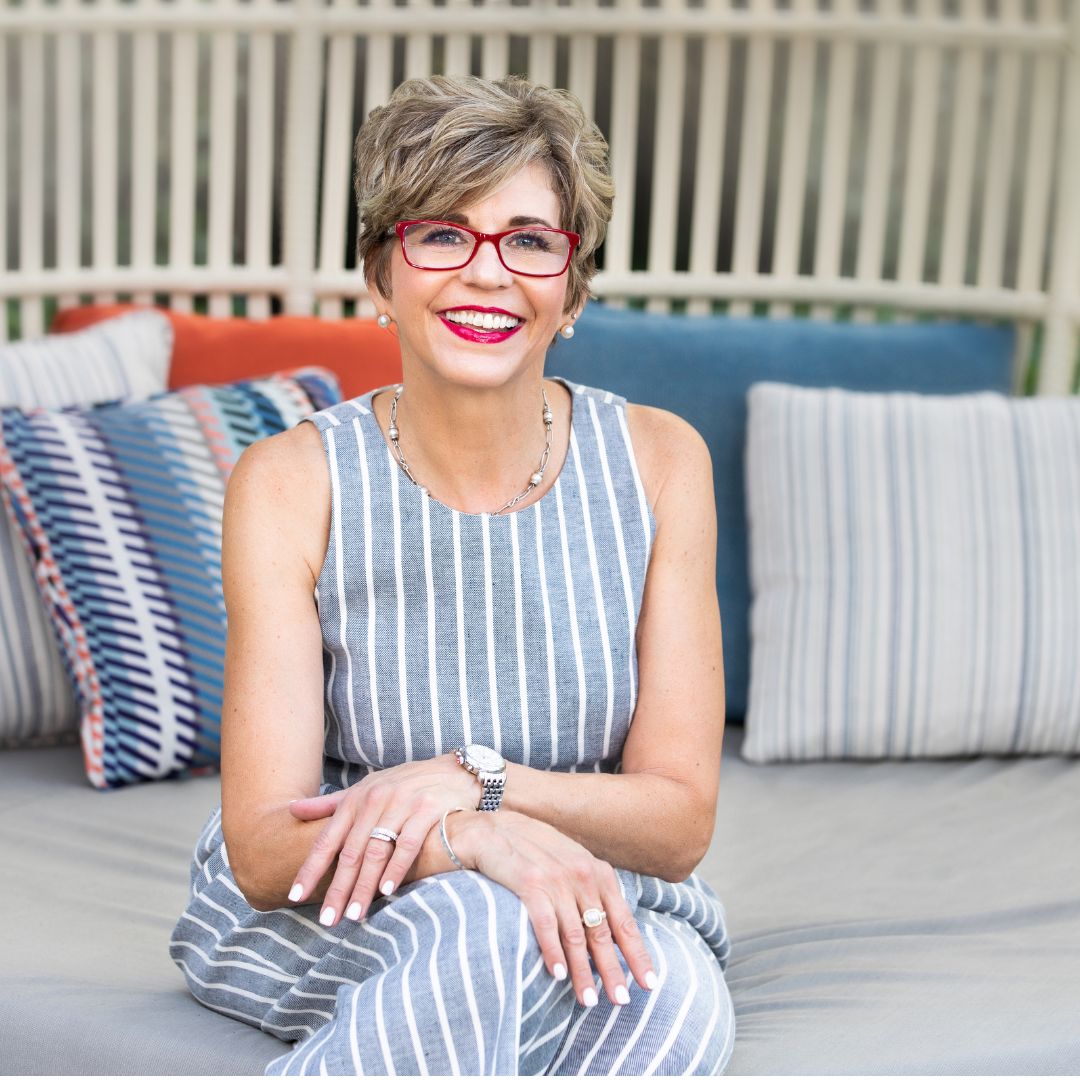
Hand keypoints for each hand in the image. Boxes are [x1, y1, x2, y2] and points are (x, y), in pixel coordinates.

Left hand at [285, 754, 479, 925]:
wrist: (454, 771)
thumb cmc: (405, 785)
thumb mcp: (366, 788)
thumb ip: (330, 804)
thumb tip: (291, 810)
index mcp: (356, 799)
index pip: (327, 839)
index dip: (310, 868)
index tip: (295, 896)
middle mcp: (375, 800)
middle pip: (351, 852)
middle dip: (338, 888)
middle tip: (328, 919)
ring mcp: (401, 804)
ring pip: (376, 851)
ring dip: (364, 886)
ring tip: (354, 914)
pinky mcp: (427, 809)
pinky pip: (407, 843)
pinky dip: (396, 868)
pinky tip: (387, 890)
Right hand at [454, 810, 657, 1007]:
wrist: (492, 829)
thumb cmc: (533, 850)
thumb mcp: (570, 864)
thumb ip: (590, 893)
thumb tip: (609, 934)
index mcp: (597, 871)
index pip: (623, 920)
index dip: (637, 953)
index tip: (649, 982)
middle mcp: (581, 874)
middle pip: (602, 932)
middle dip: (613, 970)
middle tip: (621, 1001)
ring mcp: (556, 879)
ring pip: (576, 935)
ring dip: (583, 971)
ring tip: (588, 999)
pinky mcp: (529, 883)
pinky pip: (546, 925)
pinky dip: (553, 951)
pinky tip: (558, 974)